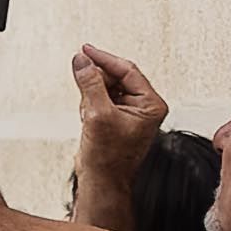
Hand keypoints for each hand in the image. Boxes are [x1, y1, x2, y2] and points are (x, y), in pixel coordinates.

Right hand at [75, 42, 170, 163]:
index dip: (104, 59)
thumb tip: (81, 60)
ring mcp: (130, 112)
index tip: (84, 50)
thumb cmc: (108, 156)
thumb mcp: (97, 114)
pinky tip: (87, 118)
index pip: (127, 71)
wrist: (102, 180)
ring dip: (91, 94)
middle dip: (96, 80)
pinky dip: (89, 103)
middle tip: (79, 77)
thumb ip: (90, 83)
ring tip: (87, 112)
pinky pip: (101, 99)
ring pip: (106, 87)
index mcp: (151, 105)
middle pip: (117, 77)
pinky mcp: (117, 118)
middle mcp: (144, 107)